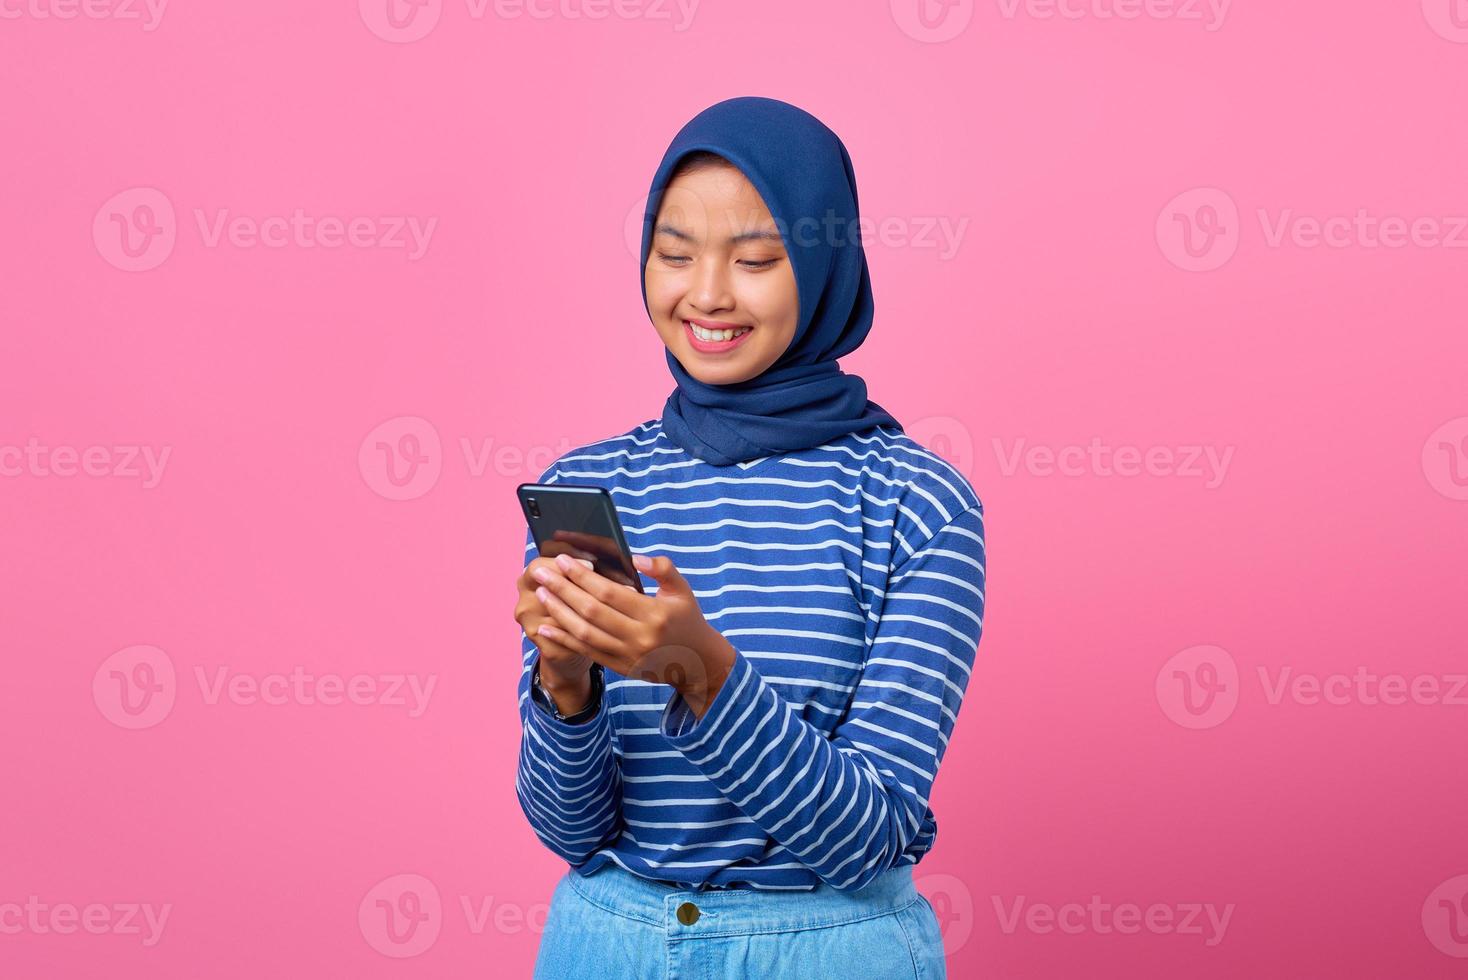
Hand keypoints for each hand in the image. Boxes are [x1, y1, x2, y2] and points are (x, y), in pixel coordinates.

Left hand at [529, 552, 735, 716]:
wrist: (696, 662)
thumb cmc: (686, 619)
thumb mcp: (682, 589)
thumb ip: (663, 568)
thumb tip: (635, 558)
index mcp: (655, 614)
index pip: (610, 593)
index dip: (583, 577)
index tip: (563, 560)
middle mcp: (639, 637)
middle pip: (591, 611)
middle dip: (563, 590)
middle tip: (542, 573)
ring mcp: (628, 655)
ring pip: (584, 633)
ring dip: (558, 612)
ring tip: (540, 594)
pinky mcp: (620, 668)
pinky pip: (586, 652)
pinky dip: (563, 639)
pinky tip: (545, 626)